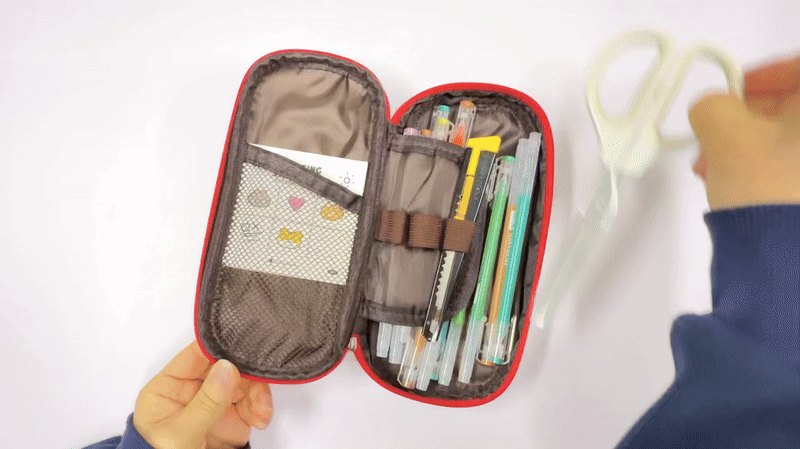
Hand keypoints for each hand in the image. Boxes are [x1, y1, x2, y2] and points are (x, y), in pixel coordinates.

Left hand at [133, 342, 273, 448]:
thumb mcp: (180, 433)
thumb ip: (205, 401)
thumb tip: (227, 367)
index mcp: (170, 385)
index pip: (196, 354)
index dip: (219, 347)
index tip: (242, 347)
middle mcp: (193, 390)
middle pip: (226, 365)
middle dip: (247, 373)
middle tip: (258, 383)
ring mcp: (214, 403)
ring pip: (244, 382)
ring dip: (258, 394)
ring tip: (260, 413)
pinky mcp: (232, 418)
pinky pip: (253, 402)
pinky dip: (262, 408)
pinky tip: (261, 419)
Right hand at [689, 55, 799, 209]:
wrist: (781, 253)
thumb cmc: (770, 194)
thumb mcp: (724, 132)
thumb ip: (713, 105)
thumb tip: (715, 108)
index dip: (769, 72)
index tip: (742, 86)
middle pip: (796, 110)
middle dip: (754, 116)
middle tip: (723, 127)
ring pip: (792, 142)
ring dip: (755, 144)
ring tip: (719, 161)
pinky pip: (793, 168)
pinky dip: (768, 167)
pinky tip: (737, 180)